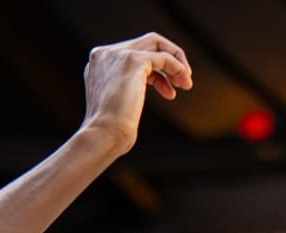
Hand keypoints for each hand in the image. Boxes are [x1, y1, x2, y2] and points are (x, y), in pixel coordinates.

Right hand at [79, 34, 192, 154]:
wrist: (103, 136)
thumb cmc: (110, 132)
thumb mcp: (115, 105)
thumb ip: (125, 89)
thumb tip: (141, 89)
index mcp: (99, 64)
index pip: (133, 53)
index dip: (155, 68)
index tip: (169, 86)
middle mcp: (105, 54)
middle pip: (146, 43)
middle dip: (169, 58)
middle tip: (183, 81)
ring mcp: (117, 54)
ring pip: (156, 43)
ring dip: (176, 61)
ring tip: (187, 83)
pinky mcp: (132, 59)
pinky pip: (164, 57)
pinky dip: (177, 67)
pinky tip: (184, 82)